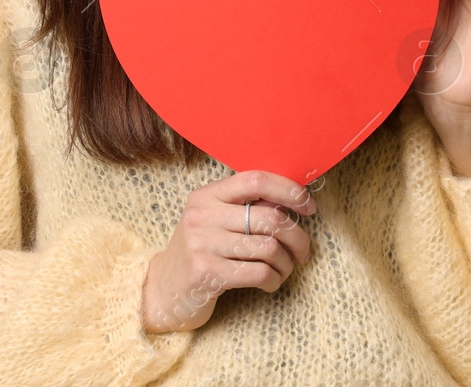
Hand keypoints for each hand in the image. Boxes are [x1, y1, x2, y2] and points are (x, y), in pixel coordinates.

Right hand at [141, 170, 315, 333]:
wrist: (162, 290)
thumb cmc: (200, 252)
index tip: (308, 206)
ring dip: (286, 263)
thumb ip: (245, 207)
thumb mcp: (214, 221)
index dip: (289, 190)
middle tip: (303, 251)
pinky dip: (274, 279)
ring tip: (284, 269)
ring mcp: (203, 244)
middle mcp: (202, 215)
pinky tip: (271, 282)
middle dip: (297, 236)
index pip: (256, 179)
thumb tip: (293, 199)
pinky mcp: (208, 274)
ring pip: (269, 247)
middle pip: (269, 217)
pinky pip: (259, 273)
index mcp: (207, 195)